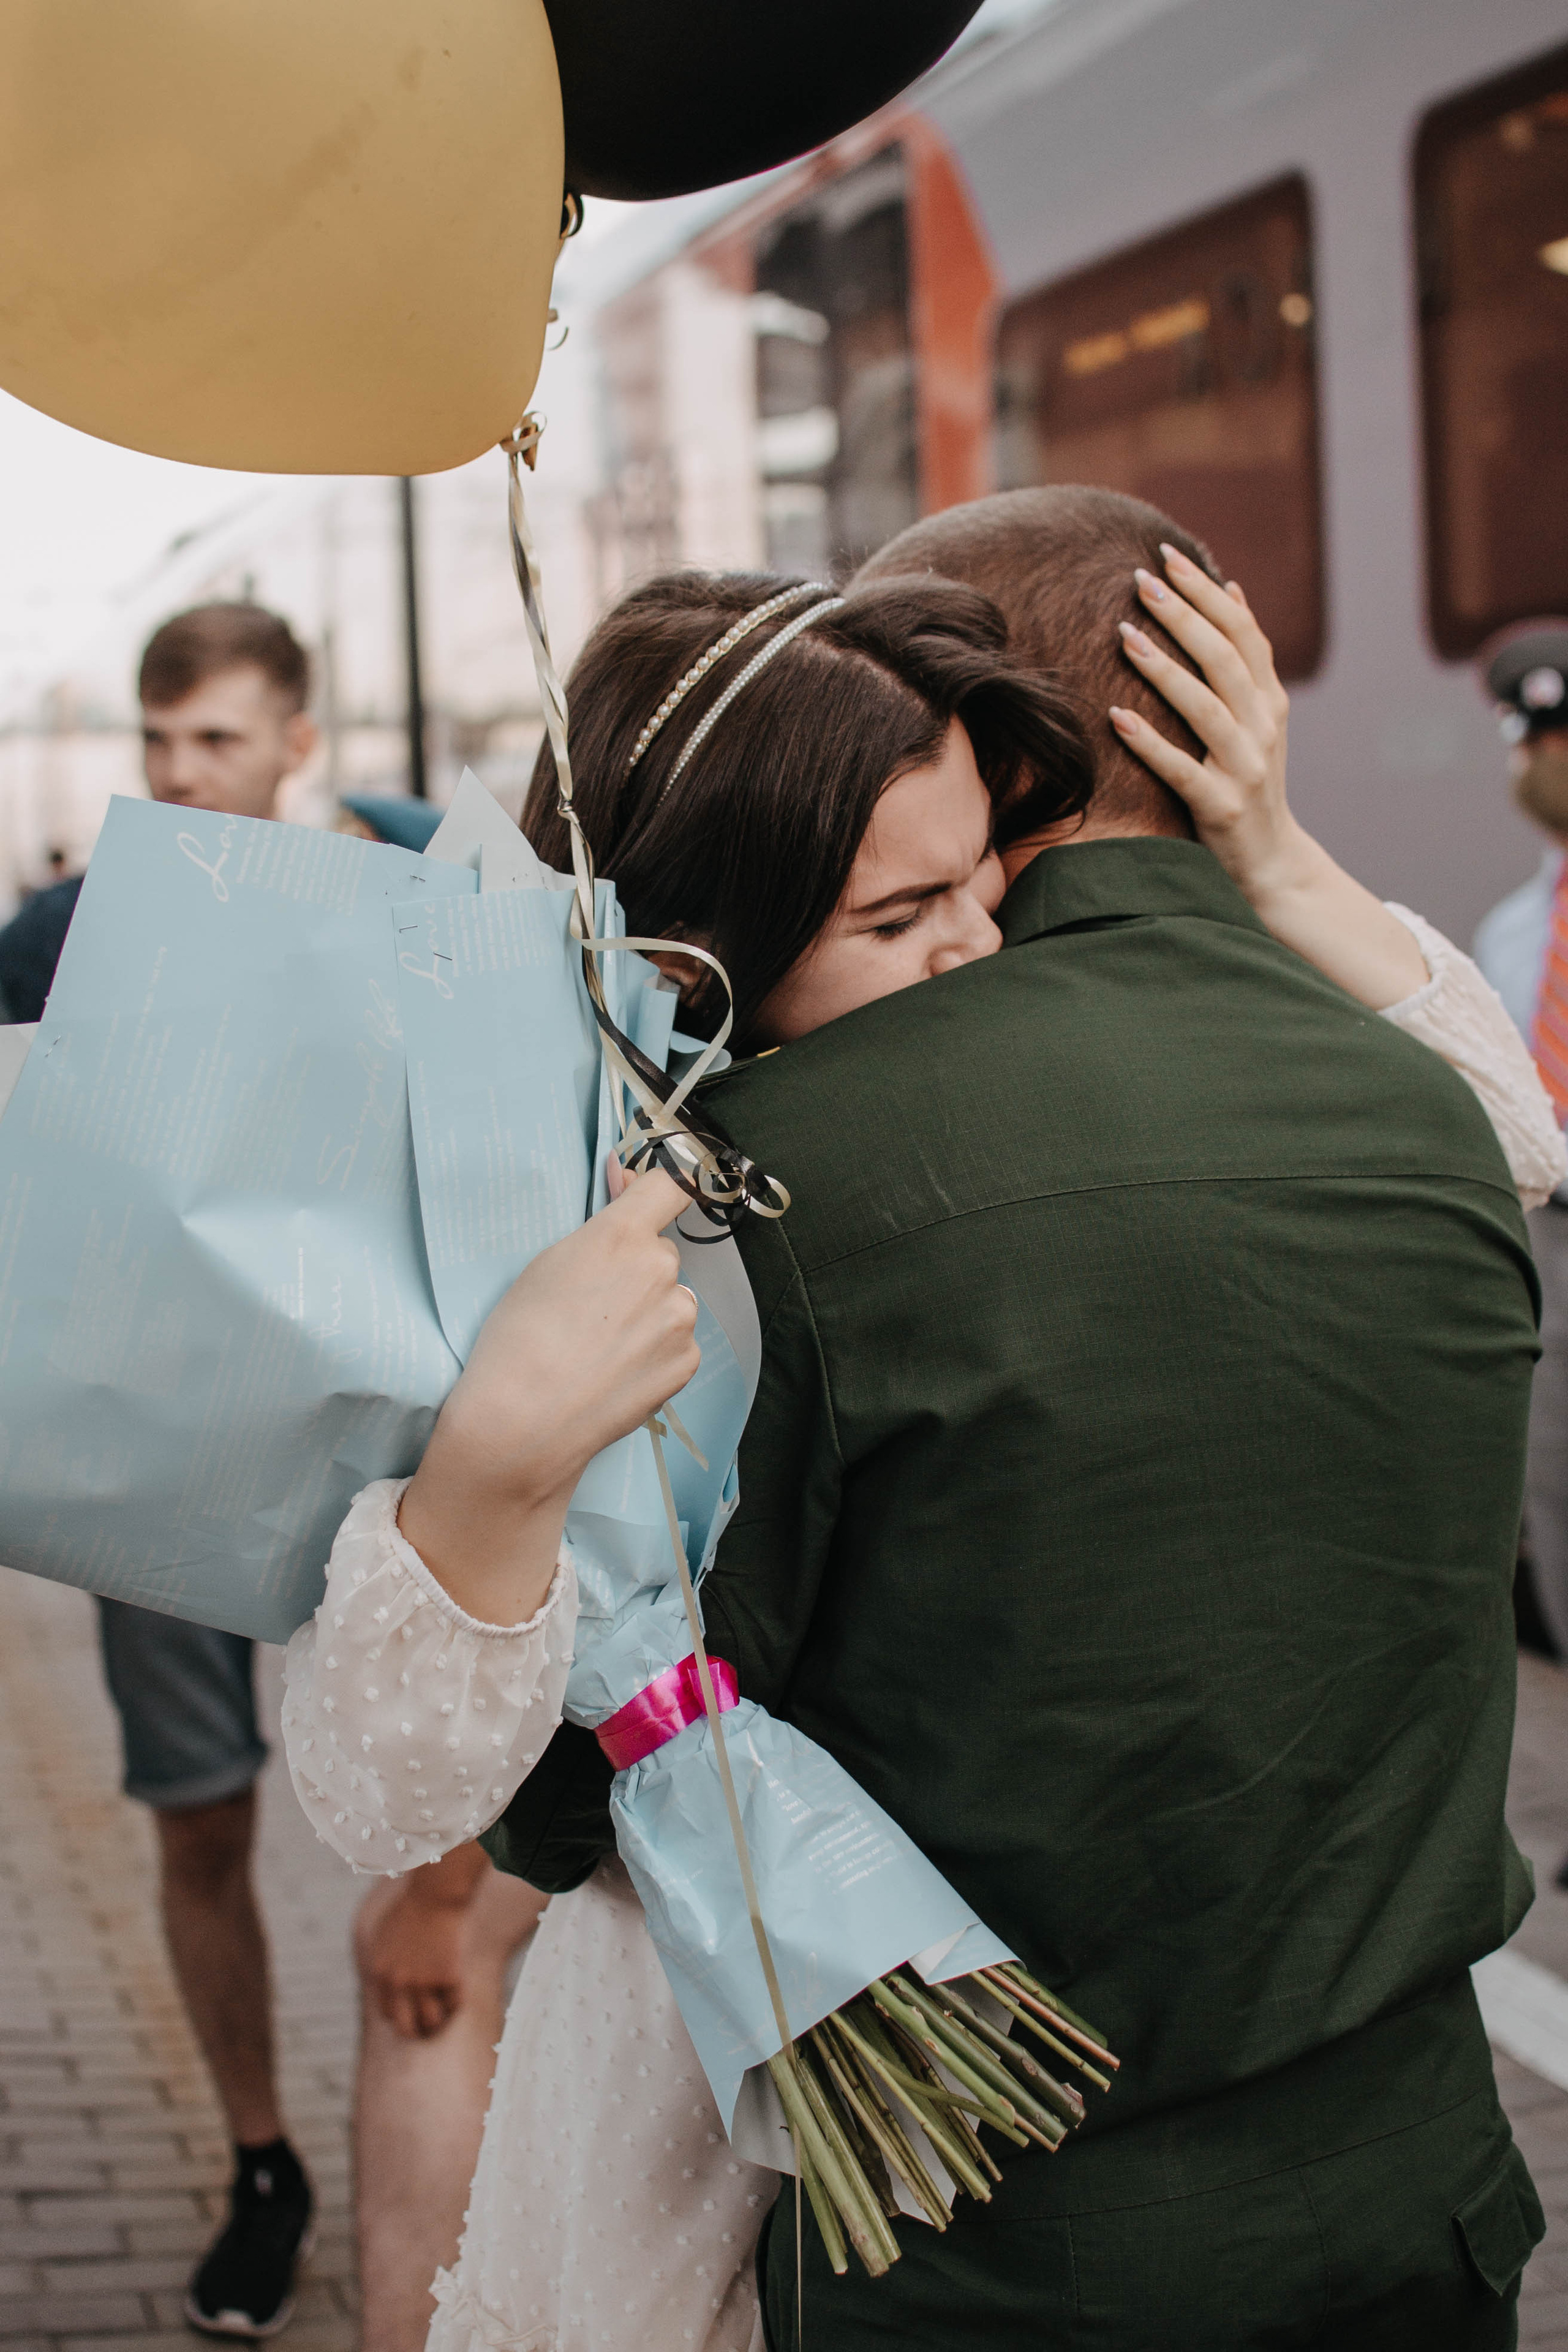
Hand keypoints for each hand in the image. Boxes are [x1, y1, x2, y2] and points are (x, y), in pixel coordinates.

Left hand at [356, 1845, 488, 2039]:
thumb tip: (384, 1982)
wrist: (434, 1893)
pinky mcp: (448, 1975)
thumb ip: (383, 1962)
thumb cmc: (411, 1908)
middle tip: (428, 2026)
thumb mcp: (384, 1937)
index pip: (387, 2013)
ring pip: (433, 2020)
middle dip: (418, 2030)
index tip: (411, 2012)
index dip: (400, 2015)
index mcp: (380, 1974)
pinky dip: (458, 1998)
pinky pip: (456, 2002)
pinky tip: (458, 1986)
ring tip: (445, 2009)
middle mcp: (399, 1983)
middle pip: (406, 2027)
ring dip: (440, 2018)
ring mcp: (424, 1981)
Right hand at [399, 1166, 699, 1621]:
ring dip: (648, 1312)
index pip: (672, 1184)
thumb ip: (602, 1222)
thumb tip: (628, 1181)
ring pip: (670, 1299)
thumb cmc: (518, 1340)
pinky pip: (676, 1341)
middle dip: (636, 1268)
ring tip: (599, 1346)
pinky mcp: (686, 1362)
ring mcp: (679, 1319)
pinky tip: (615, 1370)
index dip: (660, 1189)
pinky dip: (654, 1351)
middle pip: (660, 1252)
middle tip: (591, 1305)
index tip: (653, 1198)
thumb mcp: (548, 1263)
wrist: (521, 1423)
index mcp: (622, 1236)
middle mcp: (661, 1270)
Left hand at [1109, 546, 1297, 893]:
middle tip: (1140, 579)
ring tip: (1126, 635)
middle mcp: (1264, 727)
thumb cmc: (1248, 781)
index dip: (1206, 592)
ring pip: (1204, 707)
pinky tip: (1116, 717)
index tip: (1168, 556)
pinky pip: (1180, 769)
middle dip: (1182, 615)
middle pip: (1222, 659)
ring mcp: (1245, 768)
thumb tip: (1230, 589)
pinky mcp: (1221, 807)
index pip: (1242, 633)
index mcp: (1270, 701)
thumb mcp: (1257, 718)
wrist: (1271, 861)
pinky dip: (1149, 743)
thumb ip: (1244, 662)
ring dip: (1164, 669)